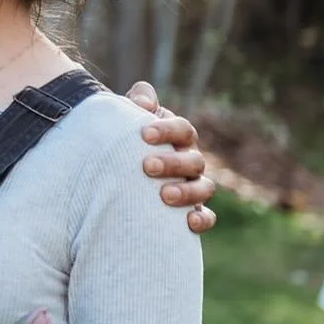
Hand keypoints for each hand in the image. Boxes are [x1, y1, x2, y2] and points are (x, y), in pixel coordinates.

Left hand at [125, 80, 216, 233]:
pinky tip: (189, 222)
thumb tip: (143, 102)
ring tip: (164, 195)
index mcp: (178, 137)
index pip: (182, 130)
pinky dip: (202, 219)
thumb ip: (138, 101)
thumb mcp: (129, 118)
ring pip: (204, 188)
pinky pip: (206, 217)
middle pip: (193, 160)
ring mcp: (193, 186)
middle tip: (147, 166)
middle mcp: (190, 161)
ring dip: (187, 191)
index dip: (167, 130)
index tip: (145, 134)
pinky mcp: (192, 211)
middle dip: (172, 163)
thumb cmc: (126, 141)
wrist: (117, 170)